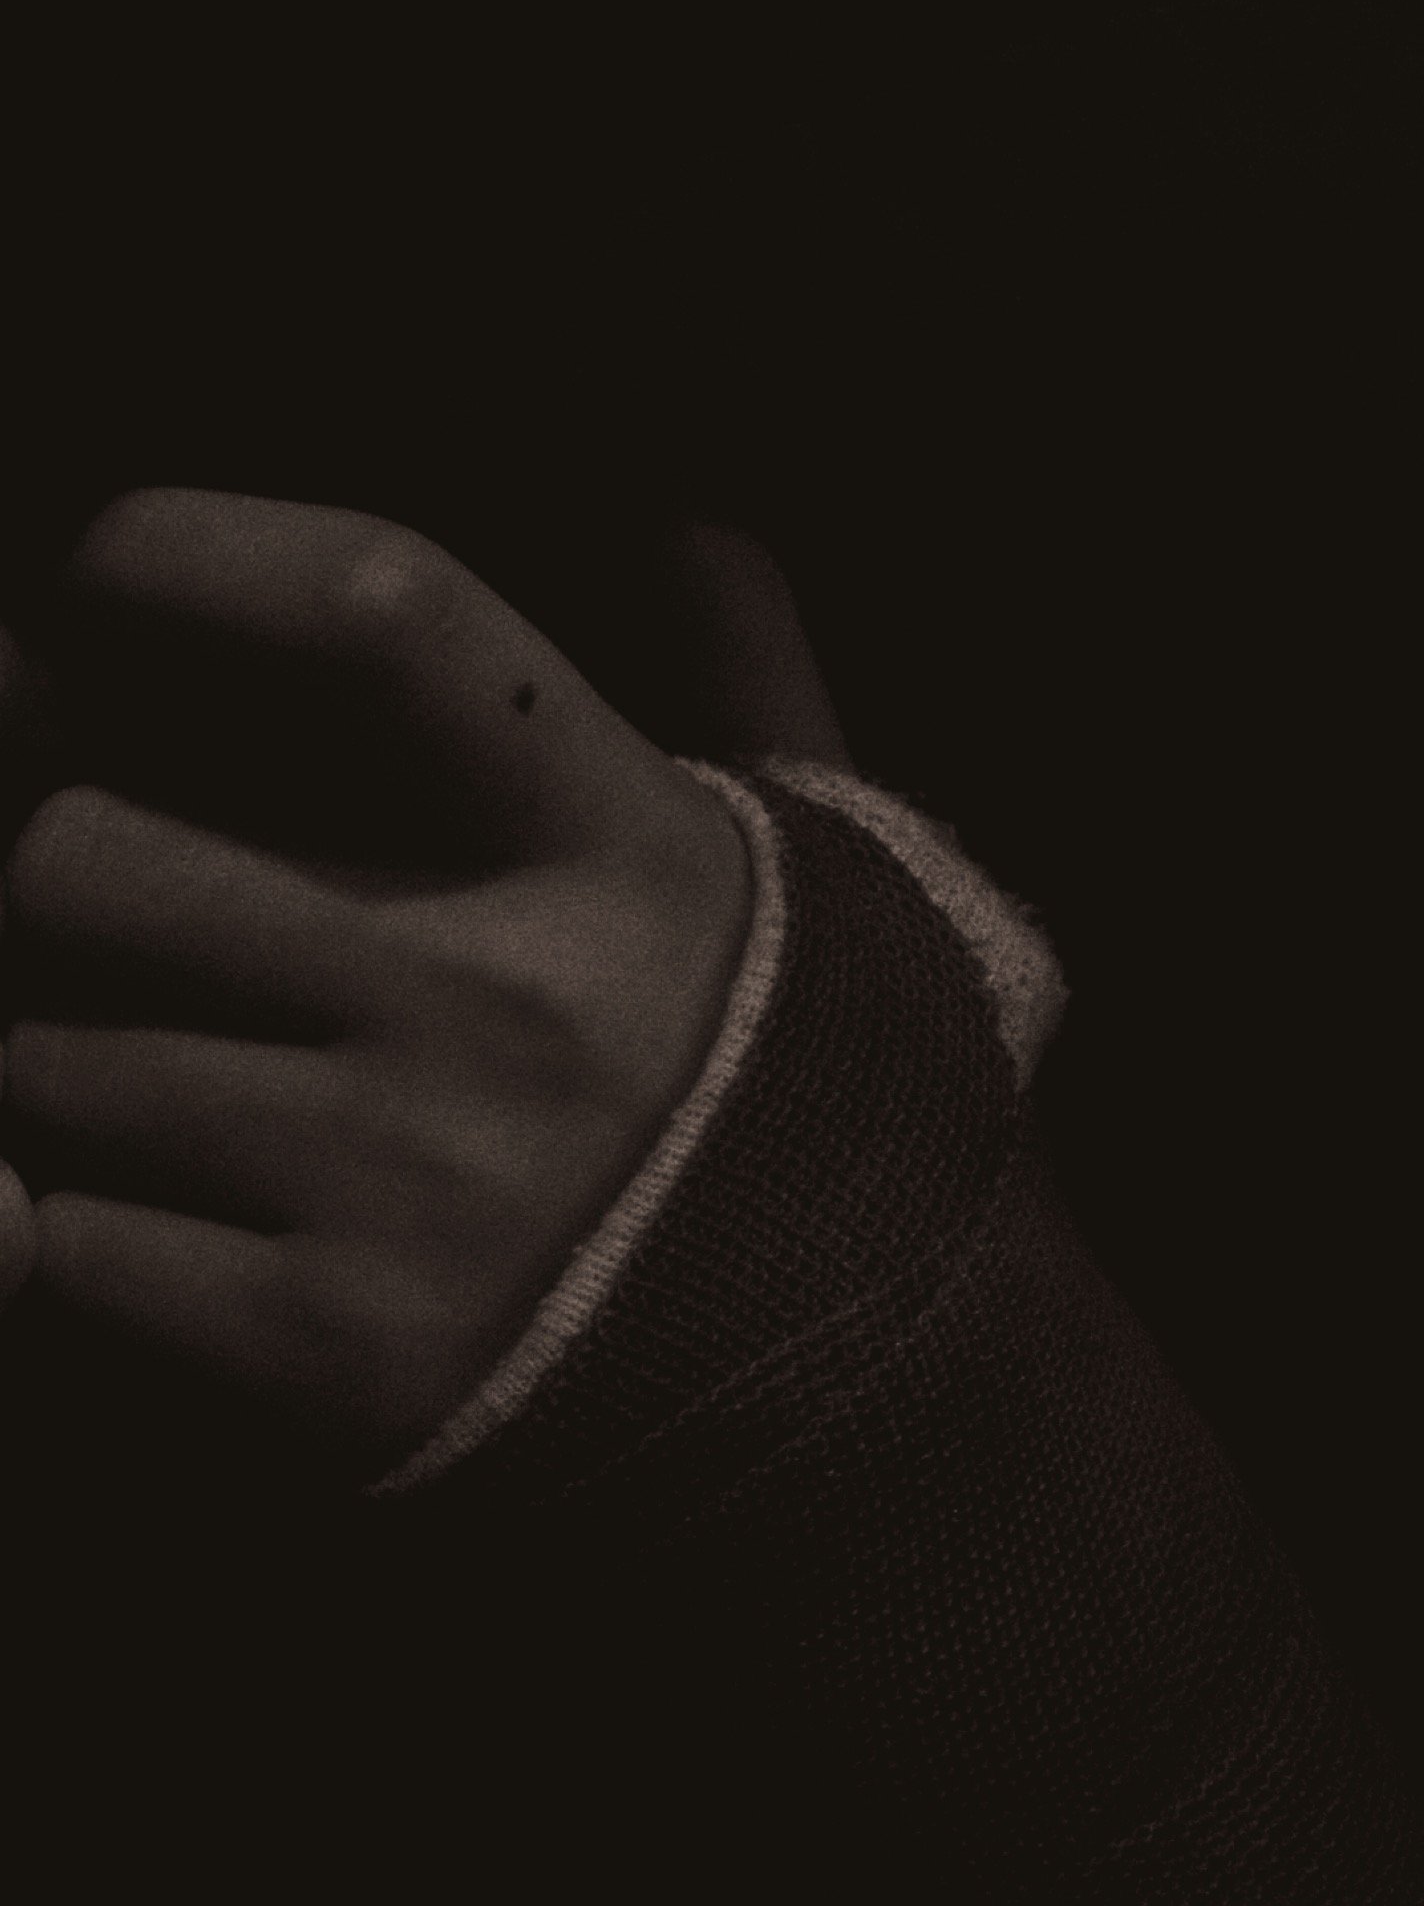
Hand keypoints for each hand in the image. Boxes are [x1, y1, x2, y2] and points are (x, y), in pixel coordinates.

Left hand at [0, 490, 834, 1471]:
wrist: (859, 1377)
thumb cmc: (778, 1094)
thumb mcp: (804, 880)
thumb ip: (750, 687)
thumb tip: (693, 527)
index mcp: (618, 846)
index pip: (379, 617)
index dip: (190, 563)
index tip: (100, 580)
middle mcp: (508, 998)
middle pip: (89, 851)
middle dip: (63, 889)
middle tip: (119, 926)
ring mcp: (418, 1183)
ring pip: (40, 1061)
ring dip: (60, 1074)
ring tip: (172, 1099)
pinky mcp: (334, 1355)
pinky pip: (58, 1250)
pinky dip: (75, 1243)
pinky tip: (177, 1237)